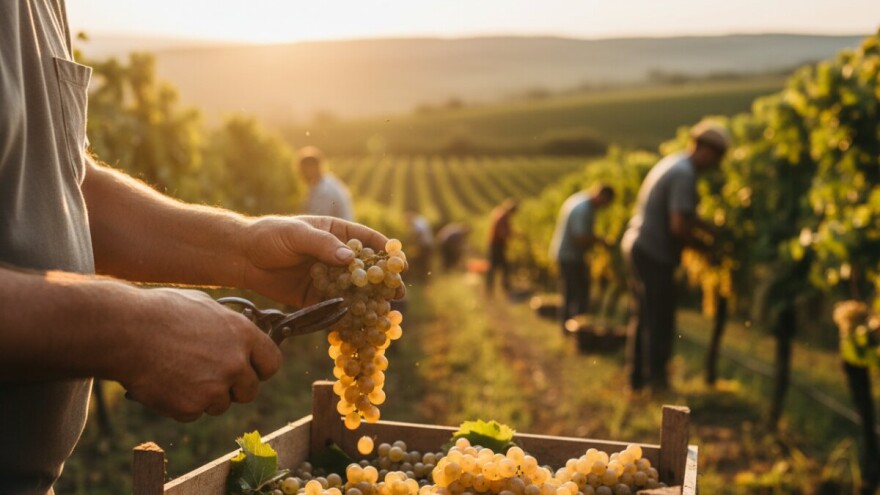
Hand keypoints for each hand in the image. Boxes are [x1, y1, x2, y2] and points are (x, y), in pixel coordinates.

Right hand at [118, 288, 281, 421]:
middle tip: (209, 378)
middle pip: (250, 391)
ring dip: (205, 397)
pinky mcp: (191, 407)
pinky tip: (165, 383)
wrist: (124, 332)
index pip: (272, 363)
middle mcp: (235, 363)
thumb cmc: (159, 312)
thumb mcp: (204, 306)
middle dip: (233, 388)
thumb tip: (238, 334)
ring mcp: (215, 387)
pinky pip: (193, 414)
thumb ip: (228, 325)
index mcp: (243, 334)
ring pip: (220, 405)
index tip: (249, 371)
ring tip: (179, 374)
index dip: (259, 369)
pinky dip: (180, 404)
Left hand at [239, 215, 403, 305]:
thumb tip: (350, 258)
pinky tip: (359, 326)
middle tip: (398, 293)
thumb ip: (322, 245)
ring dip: (370, 301)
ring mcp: (329, 277)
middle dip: (383, 281)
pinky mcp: (316, 297)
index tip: (399, 263)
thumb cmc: (270, 236)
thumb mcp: (296, 234)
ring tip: (385, 312)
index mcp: (336, 233)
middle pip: (366, 269)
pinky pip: (336, 306)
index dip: (386, 251)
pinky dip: (347, 316)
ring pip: (355, 290)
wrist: (242, 258)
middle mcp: (337, 256)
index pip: (368, 240)